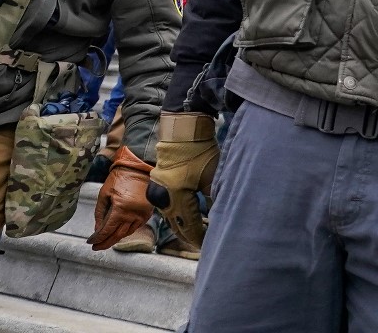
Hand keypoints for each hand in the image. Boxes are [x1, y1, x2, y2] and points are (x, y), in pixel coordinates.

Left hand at [90, 147, 154, 249]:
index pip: (106, 230)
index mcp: (120, 210)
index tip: (90, 242)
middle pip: (117, 236)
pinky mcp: (147, 214)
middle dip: (105, 243)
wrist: (138, 168)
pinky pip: (135, 227)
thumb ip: (100, 213)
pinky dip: (126, 231)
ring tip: (106, 241)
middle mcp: (132, 215)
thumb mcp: (104, 194)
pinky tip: (119, 232)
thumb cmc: (120, 178)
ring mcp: (141, 215)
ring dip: (116, 238)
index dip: (97, 238)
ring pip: (127, 233)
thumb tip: (97, 229)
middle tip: (97, 247)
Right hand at [147, 112, 218, 252]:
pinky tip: (187, 218)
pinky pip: (167, 208)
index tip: (208, 245)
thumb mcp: (213, 176)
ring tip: (196, 234)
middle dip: (189, 237)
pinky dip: (177, 215)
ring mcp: (157, 192)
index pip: (189, 225)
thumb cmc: (200, 152)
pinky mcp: (156, 186)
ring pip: (170, 218)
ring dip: (182, 226)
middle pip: (176, 226)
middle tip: (202, 245)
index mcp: (176, 196)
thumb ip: (215, 199)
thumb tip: (221, 217)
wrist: (182, 132)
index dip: (199, 237)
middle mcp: (163, 197)